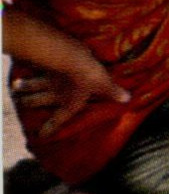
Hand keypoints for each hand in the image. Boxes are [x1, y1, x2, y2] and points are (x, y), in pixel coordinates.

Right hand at [9, 62, 129, 139]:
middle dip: (28, 104)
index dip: (49, 128)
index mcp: (68, 103)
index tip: (41, 135)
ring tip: (16, 87)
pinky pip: (36, 69)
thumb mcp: (104, 84)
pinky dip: (29, 69)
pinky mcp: (46, 66)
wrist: (71, 58)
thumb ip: (113, 92)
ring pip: (32, 85)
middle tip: (21, 105)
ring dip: (24, 87)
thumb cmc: (89, 76)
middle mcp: (55, 94)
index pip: (58, 120)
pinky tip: (24, 67)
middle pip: (38, 101)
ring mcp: (48, 80)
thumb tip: (126, 99)